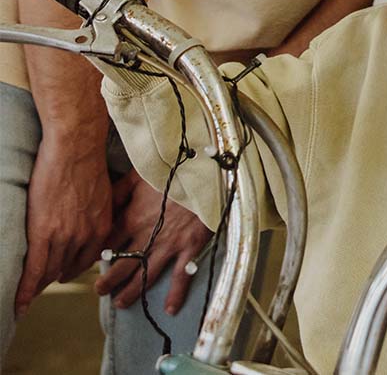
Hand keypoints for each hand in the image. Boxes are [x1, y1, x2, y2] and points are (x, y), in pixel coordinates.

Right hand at [15, 130, 112, 316]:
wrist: (75, 146)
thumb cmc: (86, 162)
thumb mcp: (101, 193)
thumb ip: (94, 213)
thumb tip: (87, 221)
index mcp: (101, 226)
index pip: (86, 260)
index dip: (72, 269)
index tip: (62, 275)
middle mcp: (85, 236)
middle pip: (66, 268)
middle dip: (54, 278)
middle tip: (41, 285)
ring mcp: (64, 236)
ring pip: (49, 271)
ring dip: (38, 286)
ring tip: (29, 293)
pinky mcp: (43, 232)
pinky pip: (34, 269)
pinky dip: (26, 290)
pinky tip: (20, 303)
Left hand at [96, 171, 210, 313]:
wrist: (205, 170)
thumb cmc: (172, 168)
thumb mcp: (140, 173)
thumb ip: (119, 189)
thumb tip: (101, 203)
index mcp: (132, 218)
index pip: (107, 243)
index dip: (97, 255)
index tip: (91, 262)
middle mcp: (146, 236)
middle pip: (121, 265)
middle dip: (107, 281)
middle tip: (99, 291)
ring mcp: (168, 245)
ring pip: (144, 276)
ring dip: (130, 292)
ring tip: (119, 303)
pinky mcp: (189, 247)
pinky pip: (181, 276)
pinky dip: (176, 294)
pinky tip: (169, 310)